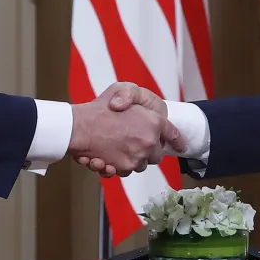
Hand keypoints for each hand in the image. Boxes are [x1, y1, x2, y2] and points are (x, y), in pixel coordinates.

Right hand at [69, 82, 184, 176]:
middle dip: (149, 150)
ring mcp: (138, 157)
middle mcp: (149, 142)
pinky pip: (126, 171)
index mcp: (154, 122)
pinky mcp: (124, 168)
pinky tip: (107, 158)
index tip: (181, 145)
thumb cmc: (99, 108)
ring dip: (133, 159)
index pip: (172, 134)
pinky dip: (118, 167)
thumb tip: (139, 111)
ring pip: (142, 164)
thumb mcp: (120, 88)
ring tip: (118, 149)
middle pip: (157, 154)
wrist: (78, 128)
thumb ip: (133, 96)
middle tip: (135, 142)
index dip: (177, 140)